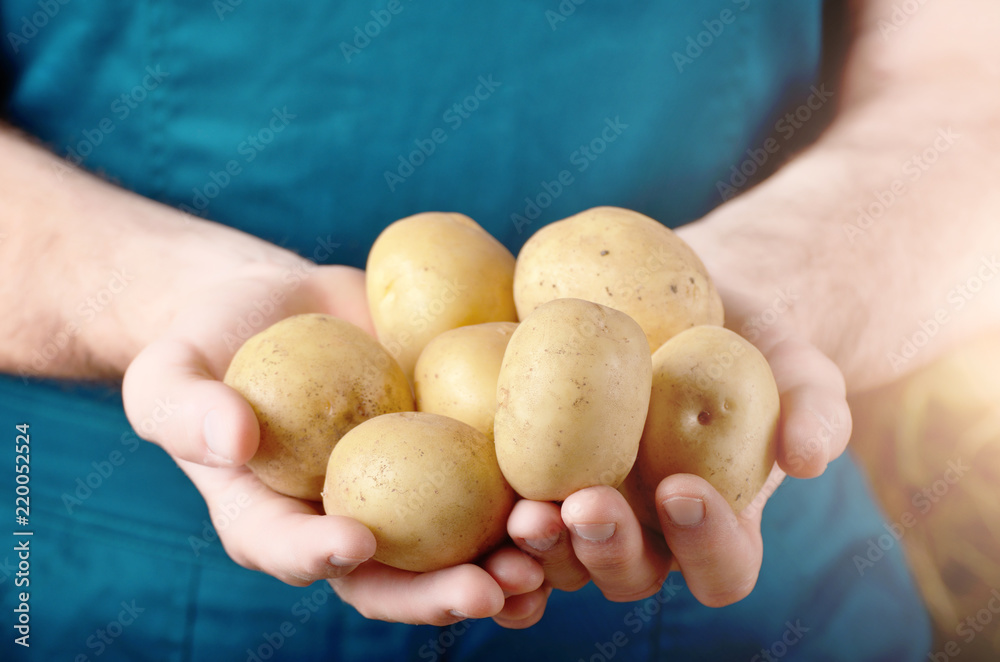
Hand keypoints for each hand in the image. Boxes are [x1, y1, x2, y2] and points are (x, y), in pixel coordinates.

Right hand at [120, 225, 543, 625]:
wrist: (278, 305)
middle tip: (490, 590)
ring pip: (458, 545)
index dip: (320, 558)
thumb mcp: (168, 372)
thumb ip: (185, 409)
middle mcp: (348, 518)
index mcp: (275, 518)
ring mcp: (406, 489)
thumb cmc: (210, 342)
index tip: (352, 543)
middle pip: (395, 576)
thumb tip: (233, 438)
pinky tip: (576, 494)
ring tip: (548, 558)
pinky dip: (533, 495)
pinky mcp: (451, 448)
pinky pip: (493, 481)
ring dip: (508, 562)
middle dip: (443, 593)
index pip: (292, 552)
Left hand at [506, 206, 852, 608]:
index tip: (683, 489)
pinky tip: (481, 505)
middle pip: (630, 573)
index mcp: (717, 524)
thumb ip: (818, 408)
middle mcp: (650, 535)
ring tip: (525, 510)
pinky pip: (514, 523)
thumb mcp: (799, 364)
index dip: (706, 544)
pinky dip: (496, 533)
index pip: (722, 564)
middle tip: (587, 504)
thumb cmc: (752, 342)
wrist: (685, 307)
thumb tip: (807, 457)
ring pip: (565, 560)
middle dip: (607, 547)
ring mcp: (591, 512)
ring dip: (543, 549)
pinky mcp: (539, 480)